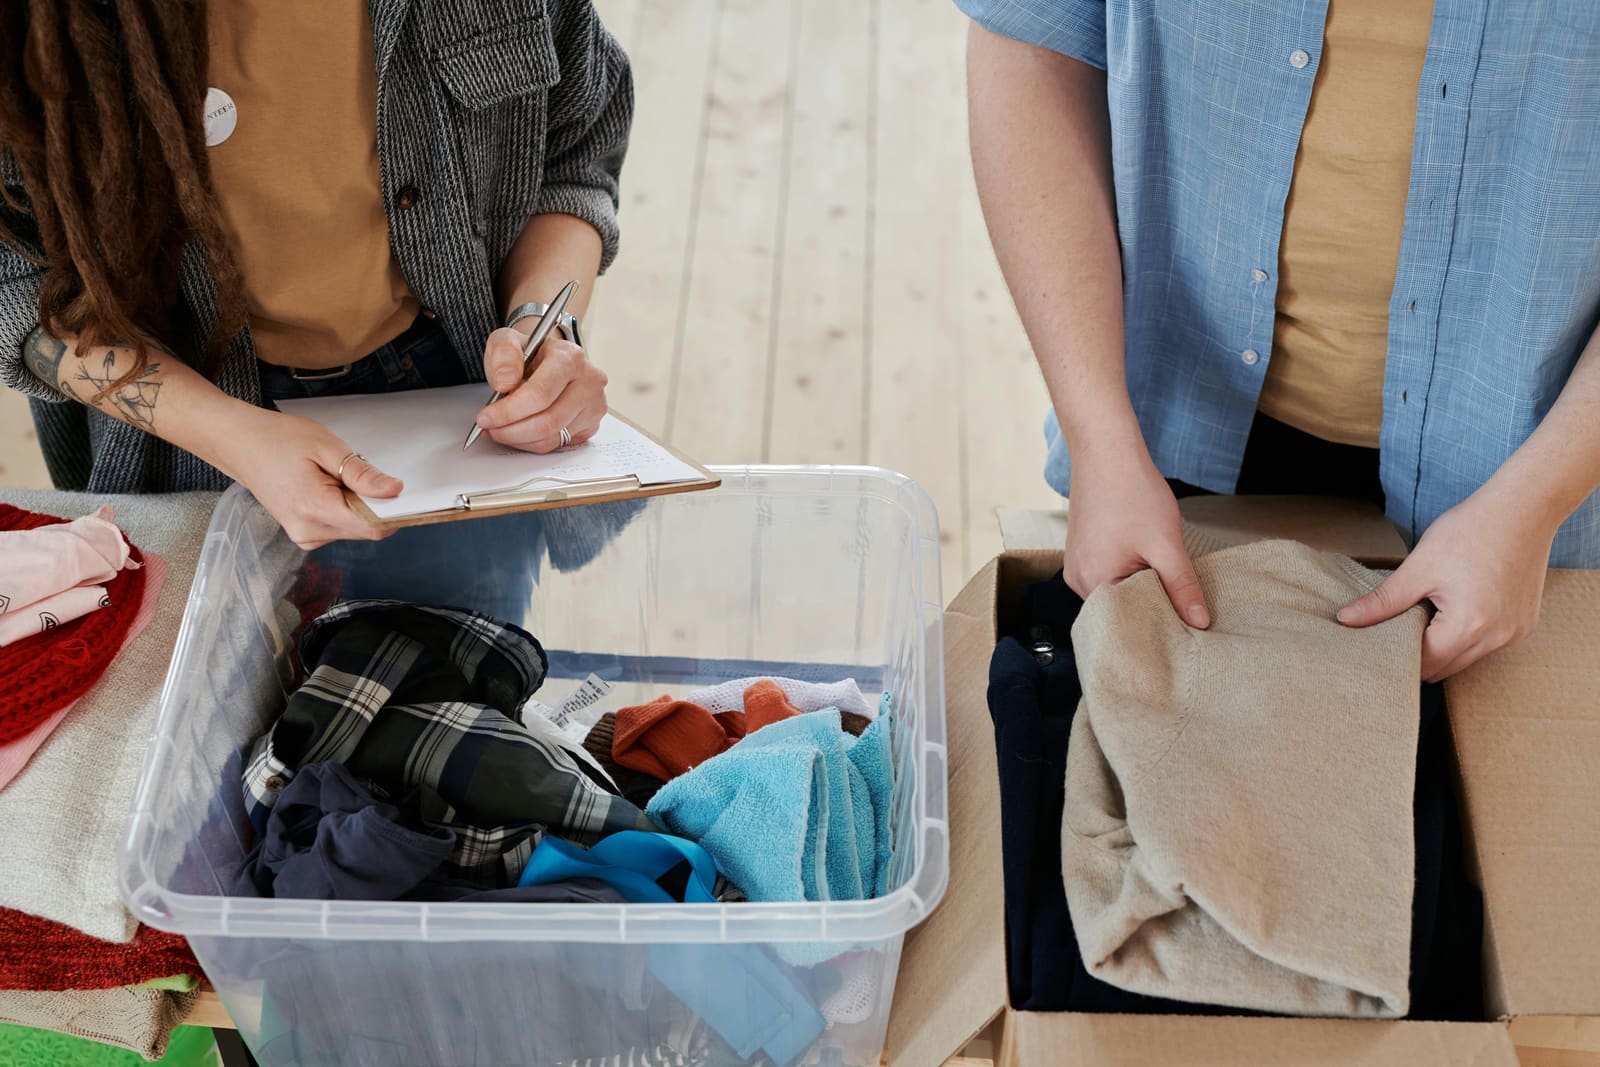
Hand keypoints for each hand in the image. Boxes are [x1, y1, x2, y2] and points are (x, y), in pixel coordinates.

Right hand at [220, 408, 400, 549]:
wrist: (239, 444)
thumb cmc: (277, 440)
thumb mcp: (326, 448)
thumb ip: (362, 474)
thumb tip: (394, 491)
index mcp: (315, 509)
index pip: (373, 527)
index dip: (392, 510)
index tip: (398, 492)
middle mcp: (309, 531)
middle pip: (365, 528)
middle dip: (369, 502)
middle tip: (348, 473)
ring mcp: (305, 536)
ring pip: (354, 528)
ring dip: (354, 504)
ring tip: (330, 478)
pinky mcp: (304, 534)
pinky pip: (339, 526)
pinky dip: (341, 508)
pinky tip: (324, 488)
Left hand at [476, 326, 607, 451]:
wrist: (550, 360)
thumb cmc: (530, 353)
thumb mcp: (507, 340)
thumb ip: (503, 354)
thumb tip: (505, 382)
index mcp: (570, 357)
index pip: (540, 393)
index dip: (509, 411)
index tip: (485, 417)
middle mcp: (589, 382)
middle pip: (548, 421)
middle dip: (511, 430)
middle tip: (489, 428)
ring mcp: (594, 406)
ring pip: (552, 437)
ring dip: (519, 439)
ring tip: (500, 430)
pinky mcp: (591, 425)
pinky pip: (557, 444)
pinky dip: (532, 443)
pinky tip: (519, 432)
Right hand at [1064, 447, 1210, 626]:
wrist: (1106, 452)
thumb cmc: (1132, 493)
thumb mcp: (1166, 545)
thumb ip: (1182, 587)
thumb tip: (1200, 622)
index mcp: (1092, 583)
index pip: (1130, 622)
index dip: (1160, 621)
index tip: (1187, 621)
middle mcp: (1077, 579)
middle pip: (1121, 608)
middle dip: (1152, 603)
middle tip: (1183, 598)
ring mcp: (1077, 564)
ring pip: (1117, 590)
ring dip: (1142, 584)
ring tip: (1163, 570)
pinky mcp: (1083, 550)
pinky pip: (1108, 573)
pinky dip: (1130, 570)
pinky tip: (1147, 555)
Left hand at [1337, 487, 1552, 680]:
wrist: (1523, 509)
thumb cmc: (1470, 531)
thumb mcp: (1419, 566)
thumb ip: (1383, 601)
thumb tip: (1346, 620)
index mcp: (1469, 626)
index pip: (1422, 662)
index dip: (1396, 654)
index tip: (1376, 641)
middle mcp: (1496, 638)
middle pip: (1444, 667)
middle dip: (1417, 652)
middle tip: (1395, 627)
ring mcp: (1514, 634)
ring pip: (1465, 658)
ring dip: (1442, 644)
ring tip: (1426, 612)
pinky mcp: (1523, 624)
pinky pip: (1485, 644)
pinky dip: (1465, 635)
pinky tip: (1454, 607)